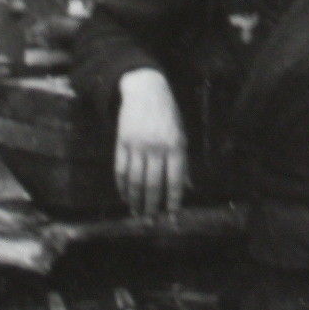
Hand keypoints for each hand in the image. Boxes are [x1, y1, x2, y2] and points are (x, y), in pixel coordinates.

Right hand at [114, 67, 188, 215]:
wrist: (145, 90)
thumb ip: (183, 162)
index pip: (174, 179)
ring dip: (135, 199)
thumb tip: (187, 188)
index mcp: (175, 145)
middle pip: (152, 183)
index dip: (172, 199)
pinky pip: (121, 170)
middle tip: (150, 219)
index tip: (171, 214)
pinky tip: (125, 195)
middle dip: (151, 204)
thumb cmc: (168, 114)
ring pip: (135, 180)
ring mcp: (137, 145)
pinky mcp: (122, 142)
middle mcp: (156, 147)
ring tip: (137, 212)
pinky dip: (122, 186)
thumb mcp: (182, 135)